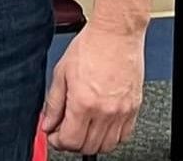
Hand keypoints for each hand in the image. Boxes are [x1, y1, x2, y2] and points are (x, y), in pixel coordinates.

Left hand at [42, 23, 143, 154]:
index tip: (53, 135)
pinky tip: (100, 124)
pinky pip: (124, 135)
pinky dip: (110, 136)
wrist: (115, 35)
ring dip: (91, 142)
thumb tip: (48, 123)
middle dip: (72, 143)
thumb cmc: (90, 47)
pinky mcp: (134, 109)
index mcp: (83, 103)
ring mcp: (122, 112)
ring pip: (107, 145)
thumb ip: (53, 103)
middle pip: (88, 147)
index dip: (57, 142)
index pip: (70, 141)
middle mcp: (105, 111)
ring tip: (81, 128)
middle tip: (64, 131)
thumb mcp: (61, 73)